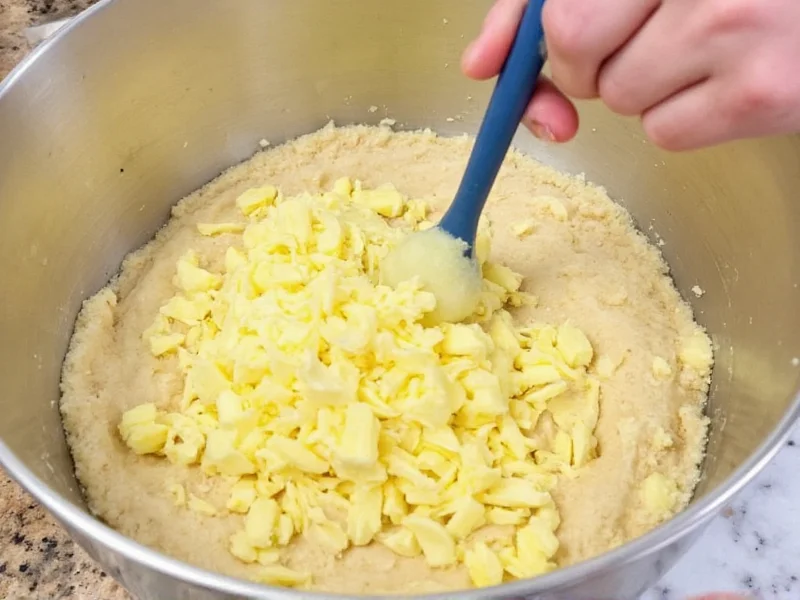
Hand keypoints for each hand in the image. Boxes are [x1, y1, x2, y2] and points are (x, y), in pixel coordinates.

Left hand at [462, 0, 799, 149]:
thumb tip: (479, 65)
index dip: (525, 35)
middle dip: (584, 64)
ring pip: (618, 98)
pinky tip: (721, 81)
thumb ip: (549, 3)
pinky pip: (664, 134)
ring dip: (640, 90)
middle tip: (628, 48)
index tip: (518, 58)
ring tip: (697, 53)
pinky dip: (679, 119)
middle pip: (573, 47)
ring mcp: (734, 29)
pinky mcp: (759, 95)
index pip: (554, 5)